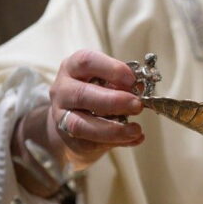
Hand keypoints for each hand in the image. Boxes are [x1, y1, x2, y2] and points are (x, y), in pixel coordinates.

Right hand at [33, 50, 145, 171]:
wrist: (72, 119)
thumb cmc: (94, 92)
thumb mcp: (105, 81)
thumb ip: (121, 84)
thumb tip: (141, 87)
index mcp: (73, 67)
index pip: (86, 61)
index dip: (111, 69)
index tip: (132, 80)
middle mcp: (62, 90)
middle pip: (82, 94)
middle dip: (114, 101)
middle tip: (137, 105)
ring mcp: (61, 115)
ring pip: (80, 124)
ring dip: (113, 129)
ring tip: (136, 130)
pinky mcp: (68, 138)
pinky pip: (90, 142)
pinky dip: (116, 141)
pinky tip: (134, 138)